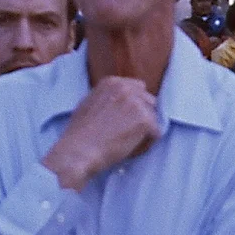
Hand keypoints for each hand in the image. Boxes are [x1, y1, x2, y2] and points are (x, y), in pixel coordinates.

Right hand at [43, 76, 162, 190]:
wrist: (78, 152)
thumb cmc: (79, 134)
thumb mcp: (88, 104)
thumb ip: (107, 97)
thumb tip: (121, 101)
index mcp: (112, 82)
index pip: (138, 89)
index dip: (134, 107)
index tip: (125, 120)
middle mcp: (126, 88)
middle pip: (149, 101)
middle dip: (143, 115)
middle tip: (129, 133)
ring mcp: (136, 103)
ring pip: (154, 117)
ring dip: (146, 129)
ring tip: (128, 141)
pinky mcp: (144, 120)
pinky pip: (156, 133)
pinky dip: (148, 143)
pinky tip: (131, 149)